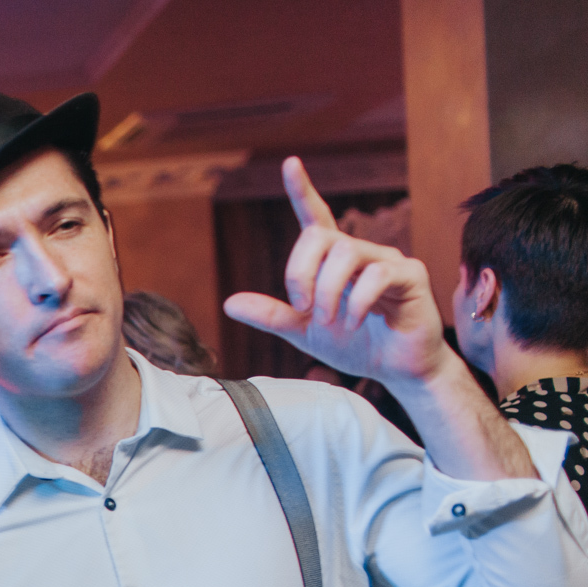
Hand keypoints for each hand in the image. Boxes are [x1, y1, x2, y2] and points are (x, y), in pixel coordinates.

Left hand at [223, 157, 452, 387]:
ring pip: (345, 253)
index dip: (303, 190)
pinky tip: (353, 323)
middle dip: (300, 273)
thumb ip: (272, 316)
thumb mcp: (304, 332)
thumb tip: (229, 303)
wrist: (396, 368)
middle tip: (305, 308)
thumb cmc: (356, 344)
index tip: (290, 164)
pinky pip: (377, 275)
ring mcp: (388, 260)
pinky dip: (356, 302)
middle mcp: (361, 252)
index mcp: (335, 260)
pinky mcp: (411, 275)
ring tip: (331, 321)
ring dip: (328, 291)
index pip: (316, 217)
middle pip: (319, 236)